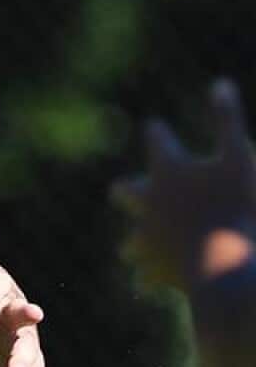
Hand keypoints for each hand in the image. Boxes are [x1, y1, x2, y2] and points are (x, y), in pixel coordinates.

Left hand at [112, 78, 255, 287]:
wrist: (226, 265)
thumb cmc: (237, 207)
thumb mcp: (239, 157)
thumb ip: (227, 119)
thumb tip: (220, 82)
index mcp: (167, 171)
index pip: (157, 141)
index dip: (159, 134)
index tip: (155, 129)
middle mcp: (148, 204)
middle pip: (126, 191)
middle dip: (129, 190)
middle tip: (127, 190)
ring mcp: (148, 240)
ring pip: (130, 241)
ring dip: (135, 242)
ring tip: (134, 247)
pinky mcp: (155, 271)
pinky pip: (145, 279)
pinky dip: (147, 280)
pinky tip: (145, 284)